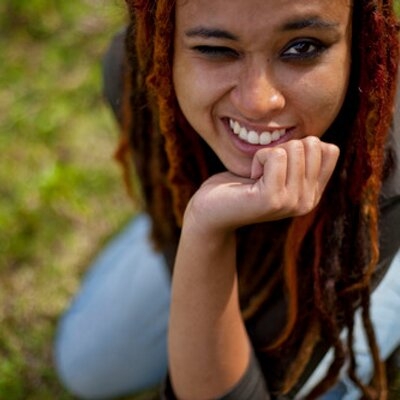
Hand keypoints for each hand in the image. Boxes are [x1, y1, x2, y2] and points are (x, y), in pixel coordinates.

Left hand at [185, 136, 338, 232]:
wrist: (210, 209)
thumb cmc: (239, 184)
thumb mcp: (278, 169)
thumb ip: (300, 158)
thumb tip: (316, 139)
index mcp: (312, 194)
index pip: (329, 150)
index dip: (298, 146)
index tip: (276, 165)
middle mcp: (307, 202)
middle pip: (313, 144)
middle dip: (282, 148)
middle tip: (263, 171)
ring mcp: (292, 202)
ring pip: (295, 147)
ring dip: (267, 154)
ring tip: (255, 176)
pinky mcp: (273, 199)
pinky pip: (276, 155)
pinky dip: (258, 158)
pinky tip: (250, 177)